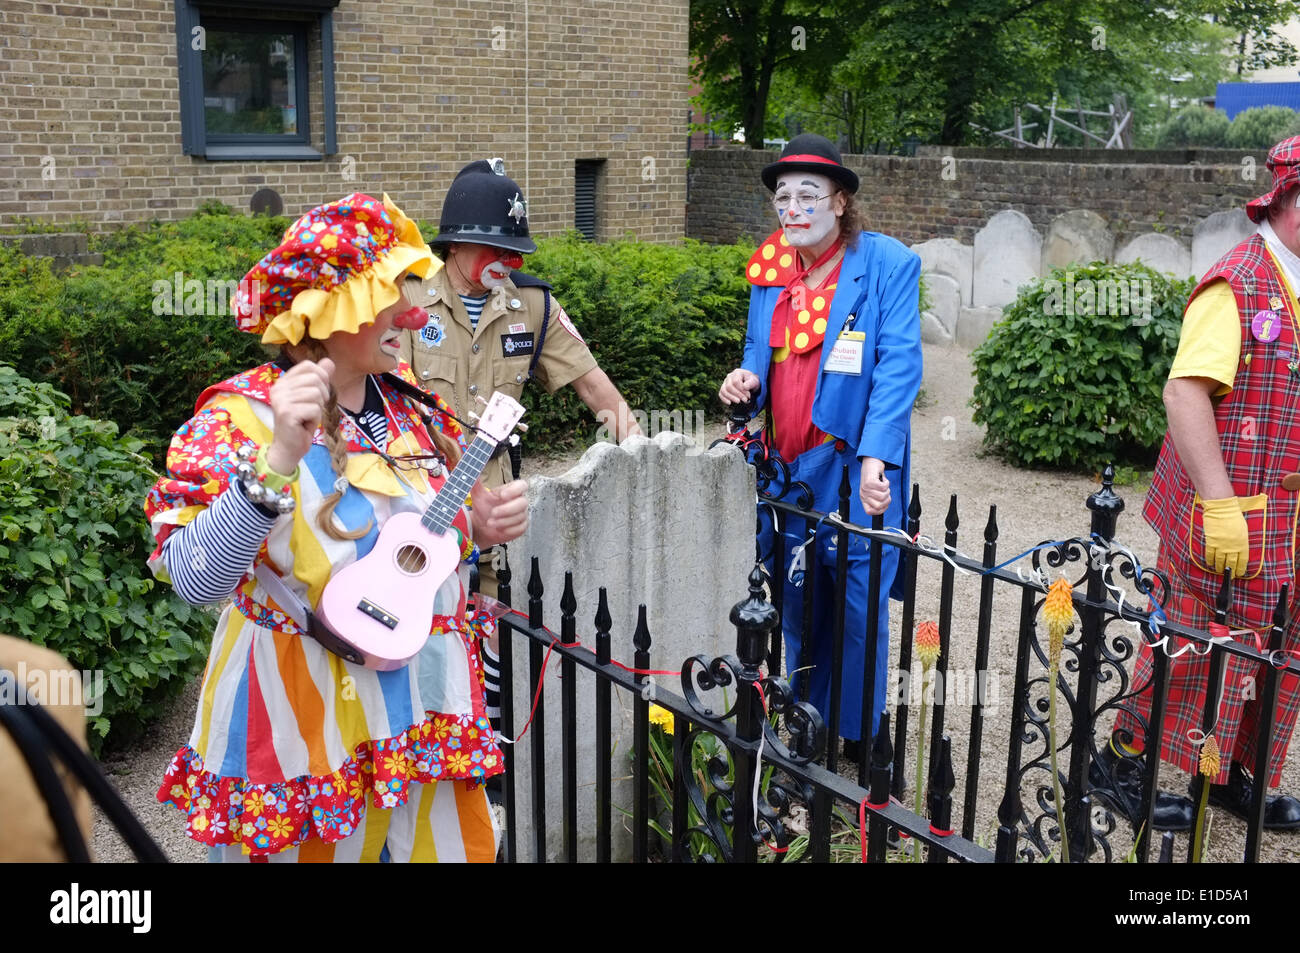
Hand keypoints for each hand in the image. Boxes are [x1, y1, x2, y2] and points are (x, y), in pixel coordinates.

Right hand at [266, 358, 333, 473]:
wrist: (289, 448)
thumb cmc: (301, 423)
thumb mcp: (312, 398)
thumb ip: (320, 379)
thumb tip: (329, 361)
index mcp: (283, 382)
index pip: (308, 365)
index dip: (321, 377)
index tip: (318, 394)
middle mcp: (279, 388)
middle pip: (315, 378)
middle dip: (322, 395)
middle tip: (313, 409)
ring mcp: (281, 400)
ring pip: (317, 394)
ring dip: (318, 408)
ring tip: (307, 417)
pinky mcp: (287, 413)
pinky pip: (315, 408)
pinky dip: (316, 418)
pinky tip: (305, 424)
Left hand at [473, 479, 528, 547]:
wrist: (482, 527)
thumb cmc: (483, 509)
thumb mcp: (479, 496)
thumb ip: (477, 484)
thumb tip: (473, 474)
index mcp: (511, 490)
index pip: (522, 485)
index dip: (514, 490)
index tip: (502, 495)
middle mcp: (519, 501)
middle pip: (523, 503)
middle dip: (507, 509)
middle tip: (493, 513)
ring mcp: (522, 514)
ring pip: (520, 517)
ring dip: (504, 521)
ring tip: (490, 522)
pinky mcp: (521, 527)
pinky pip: (519, 528)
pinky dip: (508, 530)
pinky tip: (499, 529)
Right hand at [719, 368, 759, 404]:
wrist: (749, 383)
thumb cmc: (752, 382)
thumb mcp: (755, 381)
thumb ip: (751, 383)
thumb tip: (745, 387)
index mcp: (737, 372)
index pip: (736, 381)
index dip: (741, 390)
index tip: (748, 396)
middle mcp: (729, 376)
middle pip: (729, 386)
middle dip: (737, 394)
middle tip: (745, 400)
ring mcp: (725, 382)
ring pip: (724, 390)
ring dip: (731, 397)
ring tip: (739, 402)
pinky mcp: (723, 388)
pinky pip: (721, 394)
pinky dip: (724, 399)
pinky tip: (730, 403)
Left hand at [859, 457, 890, 516]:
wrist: (871, 463)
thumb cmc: (874, 477)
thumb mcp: (874, 491)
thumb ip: (878, 499)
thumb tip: (884, 507)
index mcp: (864, 498)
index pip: (869, 512)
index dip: (880, 510)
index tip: (885, 504)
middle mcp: (863, 494)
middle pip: (879, 505)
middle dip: (887, 499)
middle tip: (885, 492)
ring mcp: (866, 488)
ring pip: (883, 496)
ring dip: (887, 490)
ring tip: (884, 485)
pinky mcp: (870, 481)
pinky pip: (883, 487)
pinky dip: (887, 483)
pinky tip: (883, 480)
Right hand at [1200, 497, 1250, 577]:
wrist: (1222, 509)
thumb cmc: (1234, 517)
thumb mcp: (1243, 530)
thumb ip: (1242, 541)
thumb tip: (1239, 550)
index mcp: (1242, 543)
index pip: (1242, 560)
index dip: (1240, 568)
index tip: (1239, 573)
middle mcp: (1232, 547)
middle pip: (1231, 563)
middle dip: (1230, 570)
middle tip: (1229, 575)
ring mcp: (1221, 545)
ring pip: (1220, 561)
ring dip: (1220, 567)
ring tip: (1220, 571)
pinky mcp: (1211, 542)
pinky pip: (1210, 555)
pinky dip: (1210, 561)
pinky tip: (1210, 564)